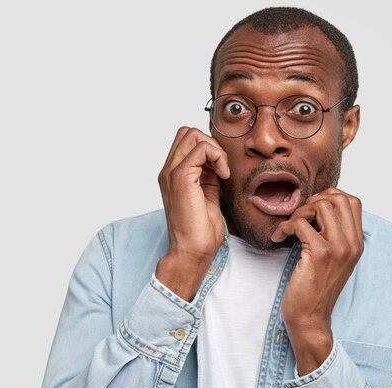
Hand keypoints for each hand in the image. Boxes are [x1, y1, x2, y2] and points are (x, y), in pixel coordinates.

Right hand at [155, 127, 229, 300]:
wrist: (191, 251)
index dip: (207, 147)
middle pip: (187, 132)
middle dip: (210, 143)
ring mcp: (171, 173)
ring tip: (222, 171)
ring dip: (214, 148)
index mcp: (172, 175)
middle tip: (222, 166)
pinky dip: (217, 157)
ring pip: (192, 135)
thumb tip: (218, 163)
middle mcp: (168, 171)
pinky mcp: (181, 178)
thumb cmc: (199, 232)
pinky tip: (223, 175)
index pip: (186, 141)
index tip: (220, 168)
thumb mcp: (208, 196)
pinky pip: (201, 149)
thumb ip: (209, 177)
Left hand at [271, 188, 363, 374]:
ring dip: (298, 212)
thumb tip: (319, 208)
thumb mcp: (334, 259)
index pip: (352, 201)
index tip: (311, 210)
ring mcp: (337, 248)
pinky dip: (284, 227)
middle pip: (338, 197)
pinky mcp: (319, 253)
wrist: (311, 317)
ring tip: (289, 228)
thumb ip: (334, 235)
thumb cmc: (316, 288)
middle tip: (299, 217)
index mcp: (357, 243)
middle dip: (313, 200)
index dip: (329, 197)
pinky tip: (278, 238)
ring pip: (320, 205)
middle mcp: (351, 243)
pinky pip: (299, 223)